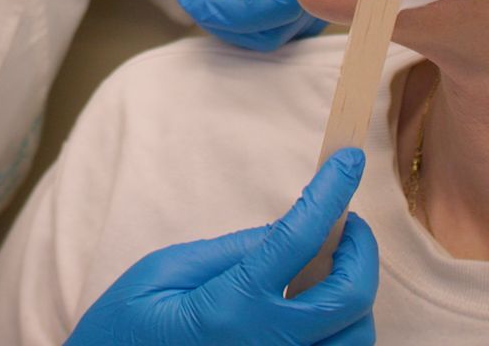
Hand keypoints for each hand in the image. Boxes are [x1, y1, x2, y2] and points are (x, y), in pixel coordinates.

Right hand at [66, 148, 377, 345]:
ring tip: (330, 266)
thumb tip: (286, 230)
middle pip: (350, 298)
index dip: (330, 192)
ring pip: (355, 340)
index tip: (349, 160)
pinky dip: (339, 331)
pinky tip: (313, 308)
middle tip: (347, 223)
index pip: (298, 238)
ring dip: (355, 296)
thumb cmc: (125, 329)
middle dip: (362, 251)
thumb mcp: (165, 271)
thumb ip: (230, 251)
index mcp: (232, 306)